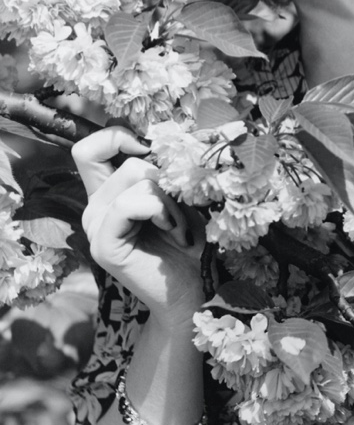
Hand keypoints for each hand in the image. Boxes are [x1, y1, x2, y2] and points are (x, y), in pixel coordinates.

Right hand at [73, 126, 204, 325]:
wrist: (194, 288)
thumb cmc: (189, 241)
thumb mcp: (176, 194)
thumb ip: (159, 169)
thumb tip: (157, 141)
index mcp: (107, 194)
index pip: (89, 149)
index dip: (116, 137)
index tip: (151, 151)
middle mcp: (94, 208)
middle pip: (126, 162)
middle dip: (165, 177)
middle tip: (181, 206)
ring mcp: (94, 227)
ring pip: (135, 178)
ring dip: (170, 200)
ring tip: (180, 226)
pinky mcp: (102, 245)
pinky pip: (129, 204)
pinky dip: (161, 212)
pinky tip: (174, 232)